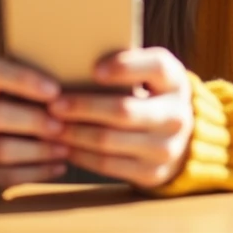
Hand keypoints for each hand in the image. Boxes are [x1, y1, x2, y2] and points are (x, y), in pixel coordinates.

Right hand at [0, 57, 68, 194]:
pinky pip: (3, 176)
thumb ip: (25, 87)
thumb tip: (70, 93)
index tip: (56, 91)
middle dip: (34, 121)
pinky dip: (35, 172)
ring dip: (39, 152)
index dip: (24, 80)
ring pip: (0, 150)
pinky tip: (57, 167)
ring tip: (65, 150)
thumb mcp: (1, 89)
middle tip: (63, 127)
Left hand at [48, 47, 193, 188]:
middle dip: (83, 107)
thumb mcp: (150, 75)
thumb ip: (127, 64)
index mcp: (175, 81)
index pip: (157, 67)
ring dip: (74, 134)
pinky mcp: (151, 173)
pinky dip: (81, 155)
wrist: (182, 139)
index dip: (125, 67)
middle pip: (124, 110)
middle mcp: (175, 115)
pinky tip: (64, 145)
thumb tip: (76, 59)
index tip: (94, 70)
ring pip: (110, 141)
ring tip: (50, 126)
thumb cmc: (150, 94)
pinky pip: (108, 165)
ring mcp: (165, 148)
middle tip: (53, 104)